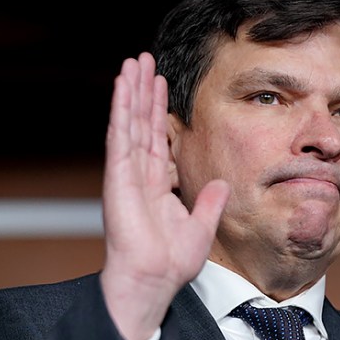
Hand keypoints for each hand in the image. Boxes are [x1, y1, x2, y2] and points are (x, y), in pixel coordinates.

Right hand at [100, 52, 228, 339]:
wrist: (152, 280)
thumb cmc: (169, 264)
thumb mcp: (201, 227)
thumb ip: (209, 203)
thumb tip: (221, 183)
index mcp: (155, 184)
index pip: (157, 137)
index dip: (158, 109)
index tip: (160, 84)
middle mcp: (137, 174)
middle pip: (140, 122)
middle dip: (141, 91)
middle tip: (142, 60)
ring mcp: (125, 173)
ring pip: (128, 122)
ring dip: (130, 91)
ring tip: (132, 62)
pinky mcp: (117, 176)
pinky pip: (120, 136)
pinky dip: (120, 109)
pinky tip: (123, 86)